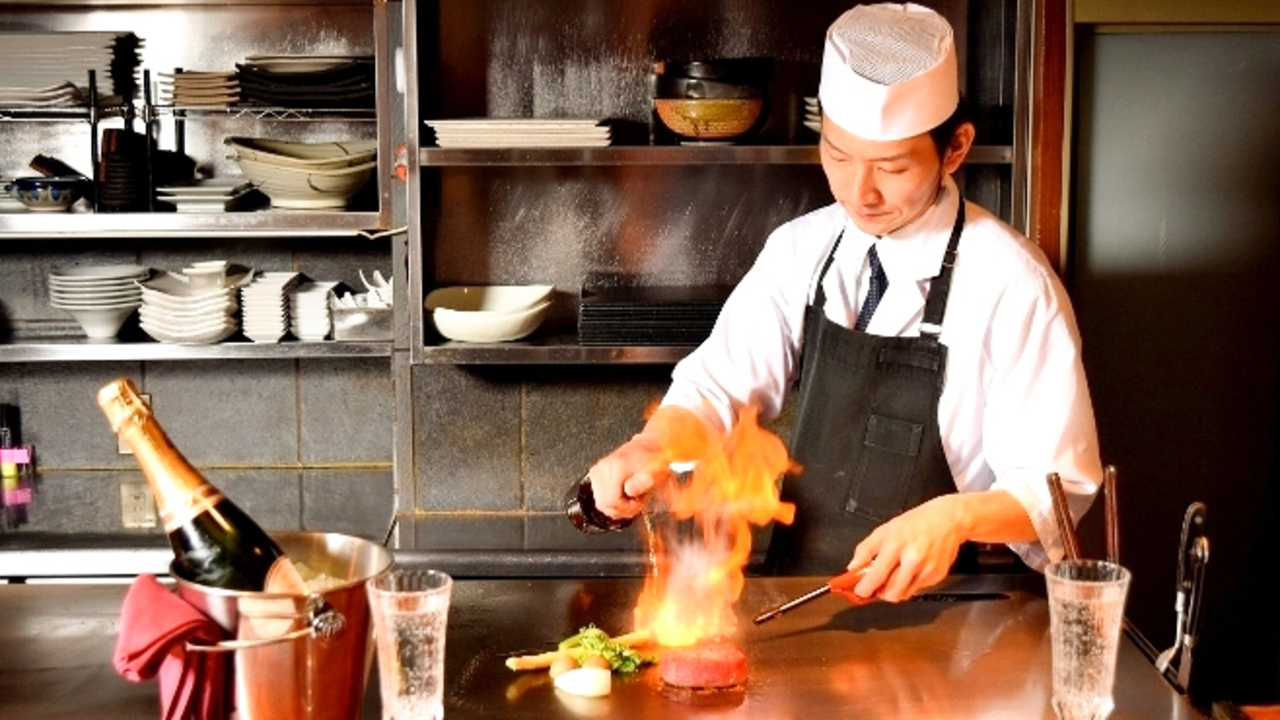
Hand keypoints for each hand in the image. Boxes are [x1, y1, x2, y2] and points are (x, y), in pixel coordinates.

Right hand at [587, 433, 668, 520]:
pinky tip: (623, 494)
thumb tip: (631, 491)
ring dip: (617, 506)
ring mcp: (597, 471)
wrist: (648, 447)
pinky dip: (612, 500)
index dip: (627, 508)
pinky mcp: (596, 474)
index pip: (611, 501)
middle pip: (604, 505)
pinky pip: (599, 498)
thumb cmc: (653, 460)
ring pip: (600, 503)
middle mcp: (603, 468)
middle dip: (622, 509)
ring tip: (631, 496)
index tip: (639, 502)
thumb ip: (641, 484)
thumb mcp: (655, 473)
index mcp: (616, 467)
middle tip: (636, 501)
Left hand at [846, 495, 966, 601]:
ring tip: (894, 575)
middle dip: (880, 593)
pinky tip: (911, 569)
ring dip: (895, 590)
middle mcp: (912, 559)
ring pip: (904, 594)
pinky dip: (910, 583)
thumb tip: (853, 567)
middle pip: (891, 593)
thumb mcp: (885, 529)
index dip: (864, 588)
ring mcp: (927, 569)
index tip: (860, 591)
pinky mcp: (937, 576)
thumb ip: (866, 549)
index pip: (876, 576)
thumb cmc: (916, 522)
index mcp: (896, 544)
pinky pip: (918, 589)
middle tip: (877, 585)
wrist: (948, 520)